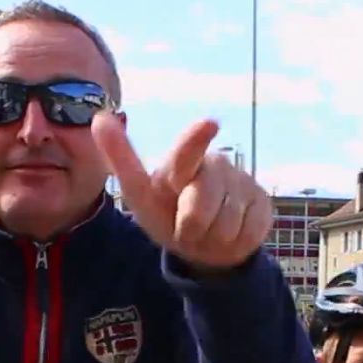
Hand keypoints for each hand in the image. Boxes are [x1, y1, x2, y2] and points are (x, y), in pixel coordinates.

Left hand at [93, 114, 271, 270]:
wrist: (204, 246)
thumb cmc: (167, 214)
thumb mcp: (140, 194)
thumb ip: (122, 158)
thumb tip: (100, 117)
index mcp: (181, 163)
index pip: (187, 151)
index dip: (196, 139)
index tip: (209, 125)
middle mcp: (214, 165)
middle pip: (201, 204)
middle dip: (189, 226)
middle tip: (185, 227)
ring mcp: (242, 182)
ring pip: (226, 223)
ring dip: (212, 237)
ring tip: (208, 230)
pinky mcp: (262, 202)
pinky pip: (248, 231)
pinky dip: (235, 241)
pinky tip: (231, 231)